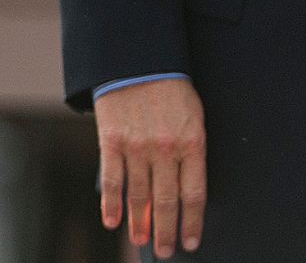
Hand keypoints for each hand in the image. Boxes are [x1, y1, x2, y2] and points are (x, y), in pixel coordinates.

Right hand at [94, 77, 206, 256]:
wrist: (141, 62)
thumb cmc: (173, 90)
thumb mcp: (195, 117)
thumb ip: (190, 150)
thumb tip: (185, 186)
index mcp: (193, 142)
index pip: (195, 193)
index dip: (193, 221)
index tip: (192, 242)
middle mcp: (166, 149)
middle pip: (167, 201)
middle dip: (167, 231)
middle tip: (166, 251)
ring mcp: (137, 147)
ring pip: (139, 197)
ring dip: (140, 224)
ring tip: (141, 243)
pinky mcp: (112, 143)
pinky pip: (111, 182)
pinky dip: (110, 205)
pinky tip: (113, 222)